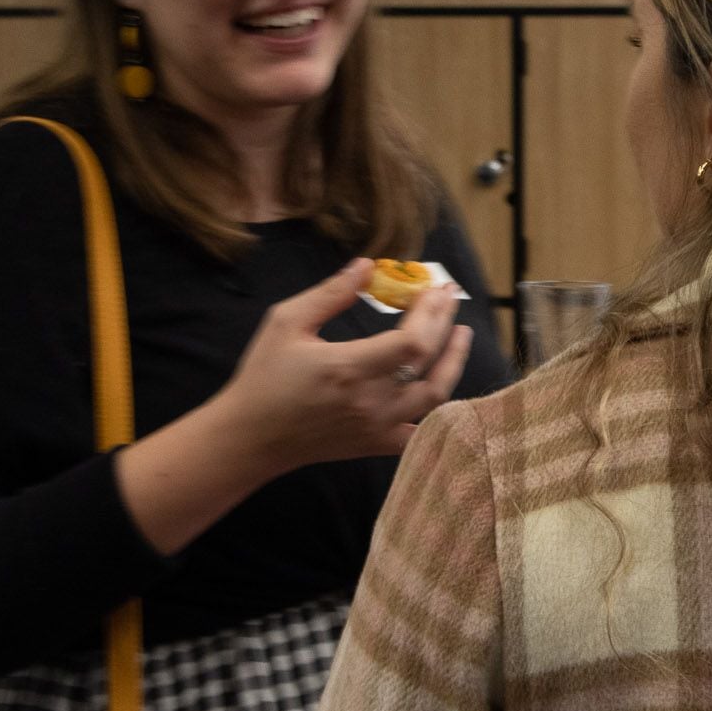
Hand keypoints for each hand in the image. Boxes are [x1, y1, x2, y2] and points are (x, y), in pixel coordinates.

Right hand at [213, 259, 473, 475]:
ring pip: (435, 397)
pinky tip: (442, 384)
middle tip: (449, 297)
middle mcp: (370, 400)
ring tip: (461, 335)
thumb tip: (367, 265)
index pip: (413, 340)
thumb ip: (330, 293)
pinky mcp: (376, 445)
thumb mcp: (287, 323)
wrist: (251, 437)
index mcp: (349, 367)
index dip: (431, 312)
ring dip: (454, 363)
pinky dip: (439, 411)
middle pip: (428, 361)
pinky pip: (421, 431)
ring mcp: (377, 427)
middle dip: (445, 324)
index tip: (434, 287)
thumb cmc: (264, 376)